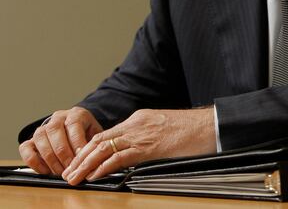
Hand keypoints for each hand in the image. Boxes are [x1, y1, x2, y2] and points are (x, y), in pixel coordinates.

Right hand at [18, 107, 102, 175]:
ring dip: (50, 158)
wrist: (78, 131)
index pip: (74, 124)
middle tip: (70, 168)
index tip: (81, 157)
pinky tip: (46, 170)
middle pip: (55, 131)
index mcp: (76, 114)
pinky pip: (25, 148)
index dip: (77, 142)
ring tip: (60, 172)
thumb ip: (94, 143)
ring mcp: (43, 128)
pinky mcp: (31, 140)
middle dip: (63, 153)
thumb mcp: (96, 135)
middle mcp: (57, 118)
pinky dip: (34, 161)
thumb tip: (93, 158)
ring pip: (40, 138)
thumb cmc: (88, 135)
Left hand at [61, 108, 215, 184]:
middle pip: (99, 139)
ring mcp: (141, 134)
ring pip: (103, 148)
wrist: (210, 126)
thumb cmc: (194, 131)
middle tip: (69, 172)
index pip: (107, 134)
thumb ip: (148, 138)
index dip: (89, 148)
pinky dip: (102, 166)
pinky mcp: (149, 147)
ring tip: (74, 177)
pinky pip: (119, 156)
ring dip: (84, 164)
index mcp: (140, 119)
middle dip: (80, 157)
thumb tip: (138, 153)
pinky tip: (93, 175)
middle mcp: (136, 124)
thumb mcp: (165, 130)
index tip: (79, 161)